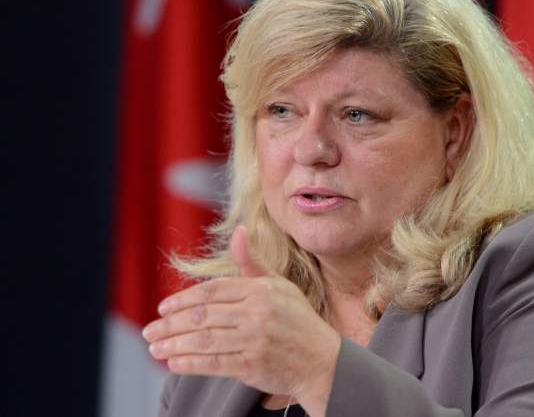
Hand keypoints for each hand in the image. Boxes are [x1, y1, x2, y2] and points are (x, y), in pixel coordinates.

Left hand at [142, 226, 340, 415]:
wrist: (323, 360)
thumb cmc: (298, 320)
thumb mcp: (279, 286)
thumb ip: (252, 262)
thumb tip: (238, 230)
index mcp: (261, 290)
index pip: (212, 291)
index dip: (183, 299)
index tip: (163, 308)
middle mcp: (257, 313)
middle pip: (202, 315)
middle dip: (170, 324)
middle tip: (149, 331)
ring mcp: (255, 339)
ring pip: (204, 339)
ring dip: (174, 344)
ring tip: (155, 348)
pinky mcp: (253, 365)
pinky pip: (214, 363)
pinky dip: (191, 363)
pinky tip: (173, 363)